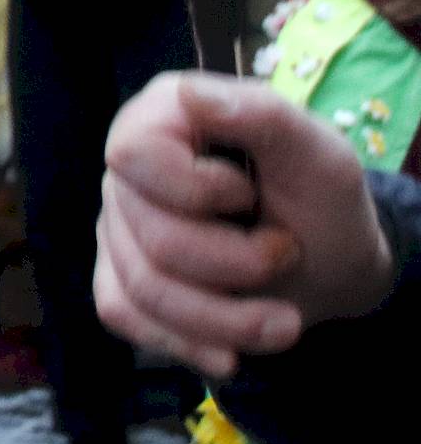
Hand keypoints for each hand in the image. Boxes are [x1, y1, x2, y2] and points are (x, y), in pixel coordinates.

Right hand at [95, 72, 395, 379]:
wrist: (329, 274)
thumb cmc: (325, 205)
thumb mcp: (320, 157)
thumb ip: (263, 116)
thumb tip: (188, 93)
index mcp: (165, 115)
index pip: (133, 154)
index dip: (195, 190)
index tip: (249, 197)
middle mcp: (127, 168)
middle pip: (147, 235)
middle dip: (233, 267)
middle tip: (287, 256)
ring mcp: (115, 224)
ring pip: (140, 287)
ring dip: (224, 320)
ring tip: (282, 323)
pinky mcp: (115, 276)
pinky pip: (125, 316)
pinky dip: (186, 342)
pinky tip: (229, 350)